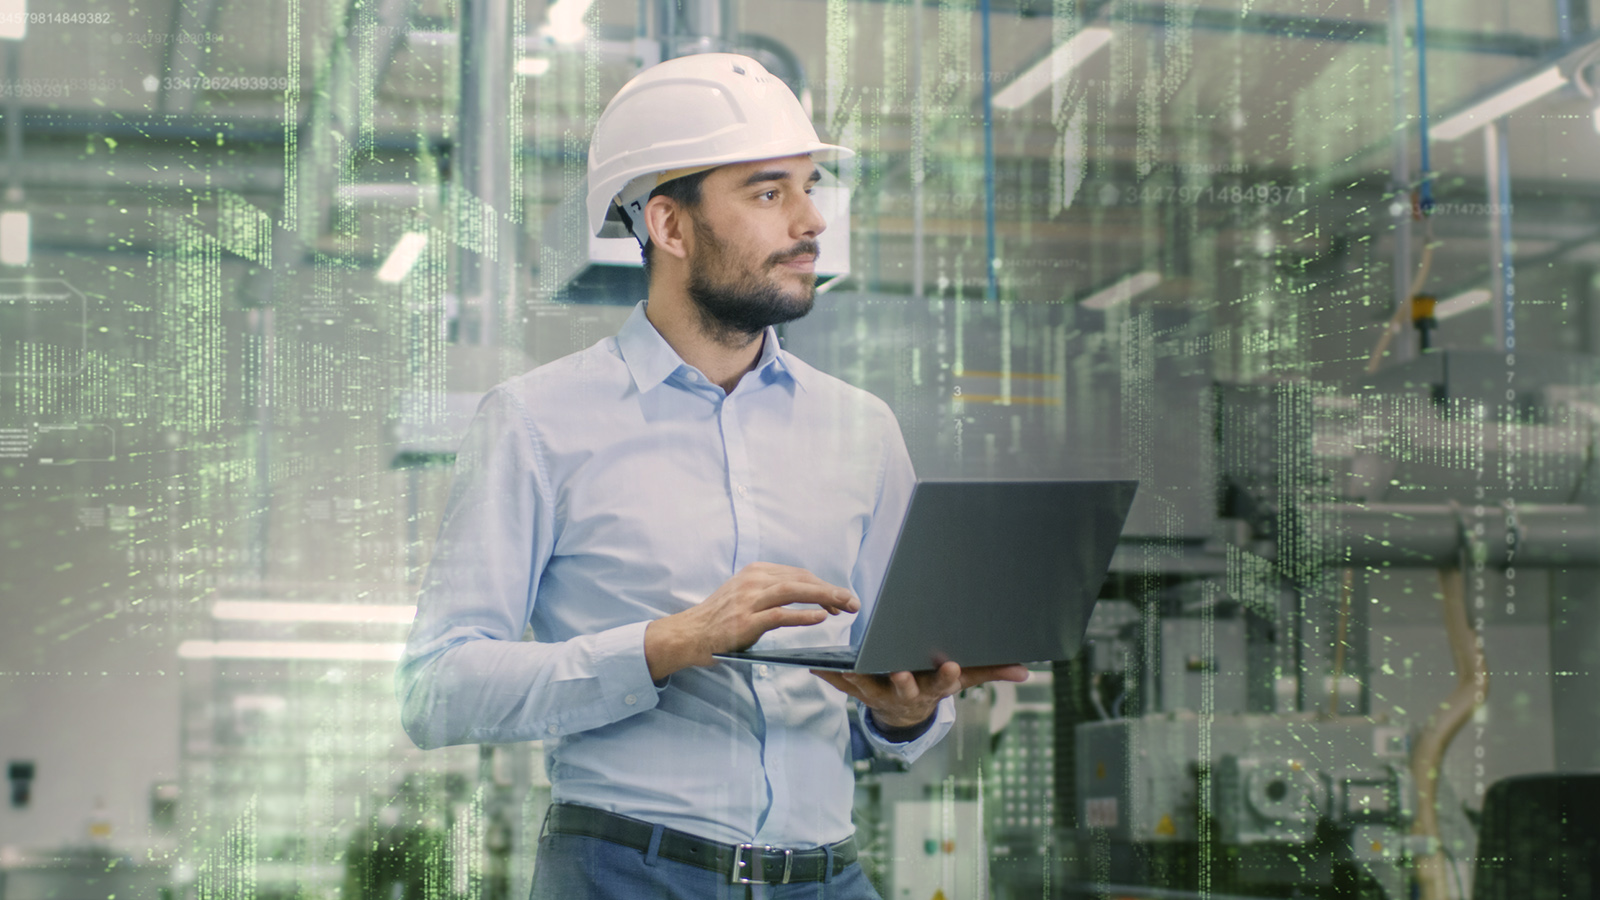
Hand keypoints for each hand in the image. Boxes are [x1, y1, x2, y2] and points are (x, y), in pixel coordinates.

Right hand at [644, 562, 859, 679]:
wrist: (689, 634)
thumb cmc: (720, 619)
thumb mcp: (745, 595)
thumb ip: (771, 593)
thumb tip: (807, 596)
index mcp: (756, 572)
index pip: (799, 575)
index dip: (823, 586)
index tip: (840, 599)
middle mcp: (754, 581)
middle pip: (801, 580)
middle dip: (831, 590)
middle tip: (853, 603)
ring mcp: (749, 600)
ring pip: (794, 592)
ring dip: (824, 598)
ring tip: (845, 606)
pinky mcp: (746, 621)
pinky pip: (780, 615)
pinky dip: (803, 615)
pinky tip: (821, 618)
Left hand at [811, 662, 1030, 729]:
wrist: (904, 713)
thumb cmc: (934, 684)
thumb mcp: (963, 679)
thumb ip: (991, 673)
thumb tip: (1026, 673)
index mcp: (933, 688)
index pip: (944, 684)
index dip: (947, 676)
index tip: (950, 665)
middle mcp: (907, 693)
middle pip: (906, 688)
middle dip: (903, 681)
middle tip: (900, 672)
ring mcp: (882, 695)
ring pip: (870, 688)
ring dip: (858, 678)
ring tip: (848, 666)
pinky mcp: (859, 692)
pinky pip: (843, 686)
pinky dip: (830, 677)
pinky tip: (816, 665)